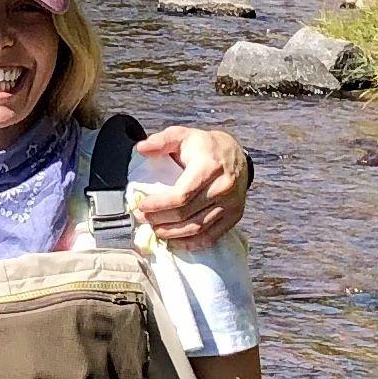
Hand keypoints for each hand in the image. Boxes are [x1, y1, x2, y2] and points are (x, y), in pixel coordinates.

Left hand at [133, 121, 252, 246]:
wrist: (236, 155)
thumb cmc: (205, 146)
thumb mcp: (183, 135)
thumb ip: (161, 141)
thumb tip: (141, 149)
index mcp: (209, 167)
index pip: (181, 195)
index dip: (159, 205)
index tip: (141, 205)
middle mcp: (223, 188)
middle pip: (186, 214)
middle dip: (160, 219)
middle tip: (142, 218)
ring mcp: (231, 204)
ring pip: (197, 228)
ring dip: (172, 233)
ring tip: (155, 229)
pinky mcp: (234, 216)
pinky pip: (211, 236)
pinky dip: (191, 243)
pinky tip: (174, 241)